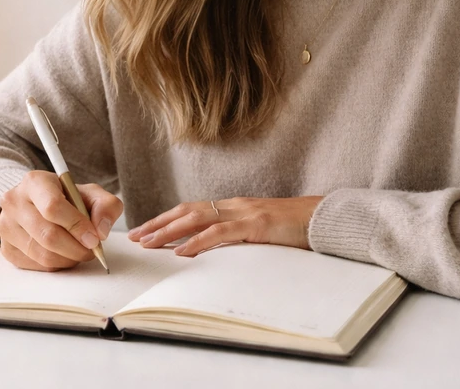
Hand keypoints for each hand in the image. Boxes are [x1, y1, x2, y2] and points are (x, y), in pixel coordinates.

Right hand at [0, 170, 123, 271]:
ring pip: (42, 255)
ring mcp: (6, 226)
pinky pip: (36, 266)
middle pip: (48, 235)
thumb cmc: (66, 199)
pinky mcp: (6, 248)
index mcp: (34, 182)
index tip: (94, 238)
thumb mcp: (90, 193)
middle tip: (91, 250)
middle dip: (76, 248)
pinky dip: (56, 265)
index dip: (76, 226)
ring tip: (79, 250)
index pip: (53, 207)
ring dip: (68, 259)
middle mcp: (14, 202)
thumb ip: (106, 206)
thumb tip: (101, 231)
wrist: (38, 204)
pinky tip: (63, 254)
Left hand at [127, 196, 323, 256]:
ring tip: (150, 244)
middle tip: (135, 238)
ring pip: (198, 219)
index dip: (166, 219)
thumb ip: (238, 237)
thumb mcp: (260, 233)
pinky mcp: (256, 225)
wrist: (324, 219)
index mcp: (233, 208)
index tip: (145, 231)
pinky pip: (221, 233)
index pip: (192, 211)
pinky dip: (198, 242)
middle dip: (159, 224)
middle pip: (187, 211)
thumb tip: (215, 252)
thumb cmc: (294, 229)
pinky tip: (182, 251)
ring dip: (170, 231)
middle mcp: (234, 206)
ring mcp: (244, 213)